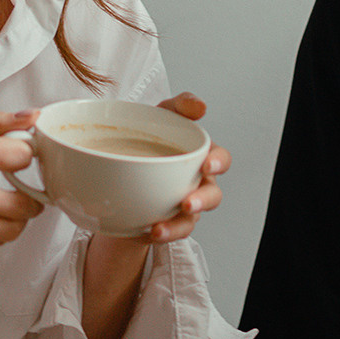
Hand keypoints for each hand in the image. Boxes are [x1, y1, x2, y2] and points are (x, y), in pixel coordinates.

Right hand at [0, 107, 46, 260]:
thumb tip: (32, 116)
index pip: (21, 156)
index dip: (26, 154)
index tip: (19, 155)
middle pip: (26, 202)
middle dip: (32, 193)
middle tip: (23, 185)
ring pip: (16, 227)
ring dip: (19, 215)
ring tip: (8, 202)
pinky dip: (0, 229)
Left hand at [145, 91, 229, 241]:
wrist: (119, 168)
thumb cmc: (149, 138)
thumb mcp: (161, 115)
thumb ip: (181, 105)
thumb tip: (200, 106)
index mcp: (199, 157)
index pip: (220, 159)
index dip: (218, 162)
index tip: (207, 164)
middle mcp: (197, 183)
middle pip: (212, 195)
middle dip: (203, 201)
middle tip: (187, 203)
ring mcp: (183, 206)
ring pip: (190, 221)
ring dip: (178, 226)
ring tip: (159, 229)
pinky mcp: (166, 223)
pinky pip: (167, 233)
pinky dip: (159, 233)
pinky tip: (146, 232)